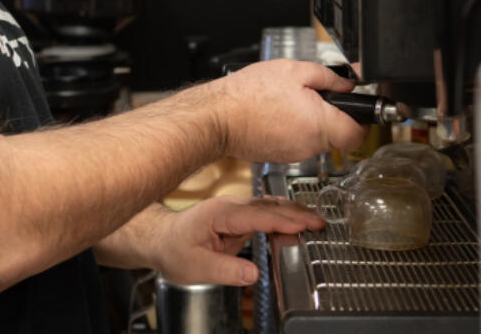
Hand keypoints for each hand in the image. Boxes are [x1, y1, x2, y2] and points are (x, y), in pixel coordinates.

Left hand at [149, 196, 324, 285]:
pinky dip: (283, 214)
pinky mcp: (237, 215)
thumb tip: (252, 274)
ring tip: (316, 220)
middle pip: (268, 206)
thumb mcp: (196, 267)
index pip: (258, 215)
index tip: (304, 225)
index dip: (283, 220)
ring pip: (268, 205)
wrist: (160, 239)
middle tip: (320, 223)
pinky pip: (264, 211)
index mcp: (220, 214)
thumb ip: (225, 270)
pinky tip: (296, 219)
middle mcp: (229, 206)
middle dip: (296, 213)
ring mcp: (233, 208)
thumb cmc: (174, 250)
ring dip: (292, 211)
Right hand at [210, 59, 365, 162]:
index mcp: (319, 124)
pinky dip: (294, 129)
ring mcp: (295, 154)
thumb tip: (348, 82)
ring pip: (317, 139)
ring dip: (311, 122)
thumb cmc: (249, 94)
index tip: (357, 109)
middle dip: (332, 116)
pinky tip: (277, 114)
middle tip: (315, 96)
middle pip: (338, 135)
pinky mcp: (280, 156)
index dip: (363, 120)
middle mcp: (310, 145)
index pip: (359, 134)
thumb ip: (328, 76)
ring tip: (290, 102)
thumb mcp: (294, 70)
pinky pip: (298, 143)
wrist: (218, 117)